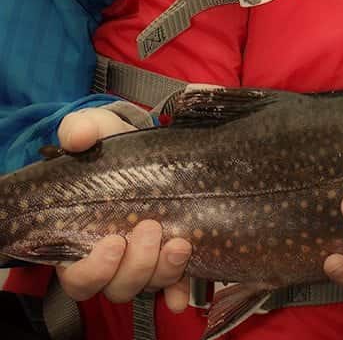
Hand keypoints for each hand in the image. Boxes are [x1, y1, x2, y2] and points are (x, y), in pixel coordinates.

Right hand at [55, 108, 191, 311]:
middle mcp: (110, 259)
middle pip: (117, 286)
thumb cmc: (112, 145)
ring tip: (179, 243)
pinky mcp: (169, 258)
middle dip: (136, 265)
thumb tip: (78, 137)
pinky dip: (180, 290)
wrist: (148, 144)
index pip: (78, 276)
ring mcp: (142, 261)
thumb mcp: (96, 130)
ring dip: (164, 271)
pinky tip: (185, 293)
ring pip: (148, 285)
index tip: (112, 243)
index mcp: (80, 238)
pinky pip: (175, 287)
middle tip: (150, 228)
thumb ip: (82, 129)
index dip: (94, 270)